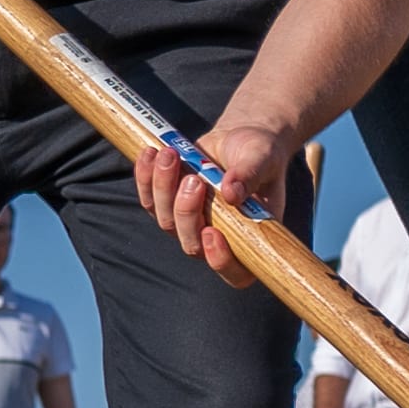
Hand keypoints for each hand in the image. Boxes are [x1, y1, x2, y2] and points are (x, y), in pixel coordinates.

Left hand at [137, 104, 297, 278]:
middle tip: (194, 179)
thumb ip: (250, 175)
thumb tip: (232, 193)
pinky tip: (151, 154)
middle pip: (192, 244)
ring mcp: (190, 223)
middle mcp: (219, 236)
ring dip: (163, 188)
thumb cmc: (260, 153)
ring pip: (166, 221)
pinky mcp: (169, 203)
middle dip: (186, 212)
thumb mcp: (262, 158)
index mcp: (251, 236)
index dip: (221, 260)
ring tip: (170, 154)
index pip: (236, 271)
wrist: (241, 136)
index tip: (213, 232)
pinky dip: (146, 177)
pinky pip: (149, 199)